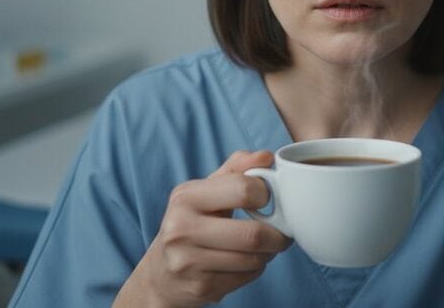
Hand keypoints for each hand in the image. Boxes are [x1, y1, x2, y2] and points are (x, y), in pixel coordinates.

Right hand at [114, 150, 291, 307]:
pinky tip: (246, 261)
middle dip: (277, 234)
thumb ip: (237, 167)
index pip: (243, 189)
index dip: (267, 194)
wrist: (161, 273)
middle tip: (282, 231)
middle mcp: (181, 229)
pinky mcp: (200, 287)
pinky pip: (247, 277)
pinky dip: (256, 269)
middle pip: (253, 234)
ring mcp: (188, 261)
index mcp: (186, 196)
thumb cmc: (193, 221)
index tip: (269, 199)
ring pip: (253, 259)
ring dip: (269, 253)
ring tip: (265, 246)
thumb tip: (266, 156)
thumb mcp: (207, 189)